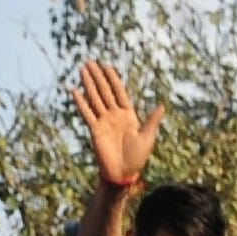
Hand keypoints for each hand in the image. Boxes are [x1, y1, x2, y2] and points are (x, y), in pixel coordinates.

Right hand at [72, 58, 164, 187]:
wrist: (123, 173)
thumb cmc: (137, 158)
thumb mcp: (147, 137)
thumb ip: (152, 120)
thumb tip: (162, 106)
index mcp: (128, 115)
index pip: (119, 93)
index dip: (113, 80)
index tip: (107, 66)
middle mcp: (114, 115)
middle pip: (105, 92)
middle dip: (98, 77)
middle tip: (90, 62)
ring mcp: (104, 121)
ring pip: (95, 98)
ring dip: (88, 84)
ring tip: (82, 69)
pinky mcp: (95, 130)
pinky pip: (87, 113)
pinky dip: (81, 102)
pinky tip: (74, 90)